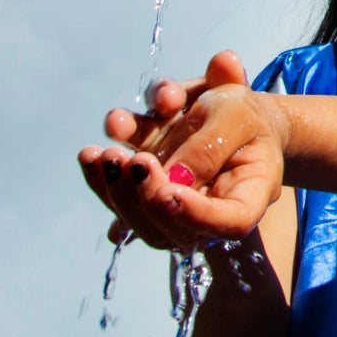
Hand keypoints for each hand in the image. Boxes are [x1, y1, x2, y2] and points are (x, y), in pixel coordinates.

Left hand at [76, 51, 286, 250]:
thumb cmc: (246, 114)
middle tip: (135, 162)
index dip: (198, 216)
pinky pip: (121, 191)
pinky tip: (89, 156)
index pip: (231, 222)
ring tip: (106, 153)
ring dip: (116, 187)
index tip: (170, 193)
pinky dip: (101, 174)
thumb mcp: (238, 114)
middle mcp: (208, 207)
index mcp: (248, 195)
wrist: (233, 107)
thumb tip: (176, 175)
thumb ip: (209, 142)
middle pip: (175, 229)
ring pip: (140, 216)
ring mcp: (173, 199)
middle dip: (146, 197)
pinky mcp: (148, 183)